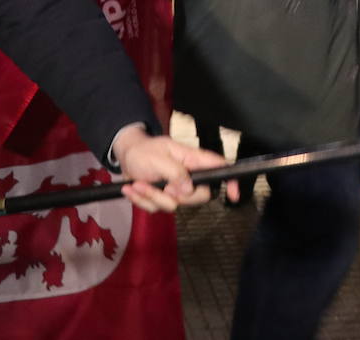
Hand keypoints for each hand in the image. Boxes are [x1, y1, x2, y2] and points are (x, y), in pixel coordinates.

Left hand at [112, 127, 234, 211]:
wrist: (125, 157)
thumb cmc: (143, 151)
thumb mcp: (158, 158)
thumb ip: (175, 172)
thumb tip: (189, 189)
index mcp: (192, 160)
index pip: (218, 167)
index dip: (230, 180)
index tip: (234, 194)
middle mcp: (188, 176)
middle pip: (200, 195)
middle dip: (178, 196)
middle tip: (163, 186)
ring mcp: (176, 190)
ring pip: (175, 205)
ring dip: (153, 196)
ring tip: (138, 183)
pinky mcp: (163, 199)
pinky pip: (157, 208)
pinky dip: (142, 200)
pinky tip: (133, 188)